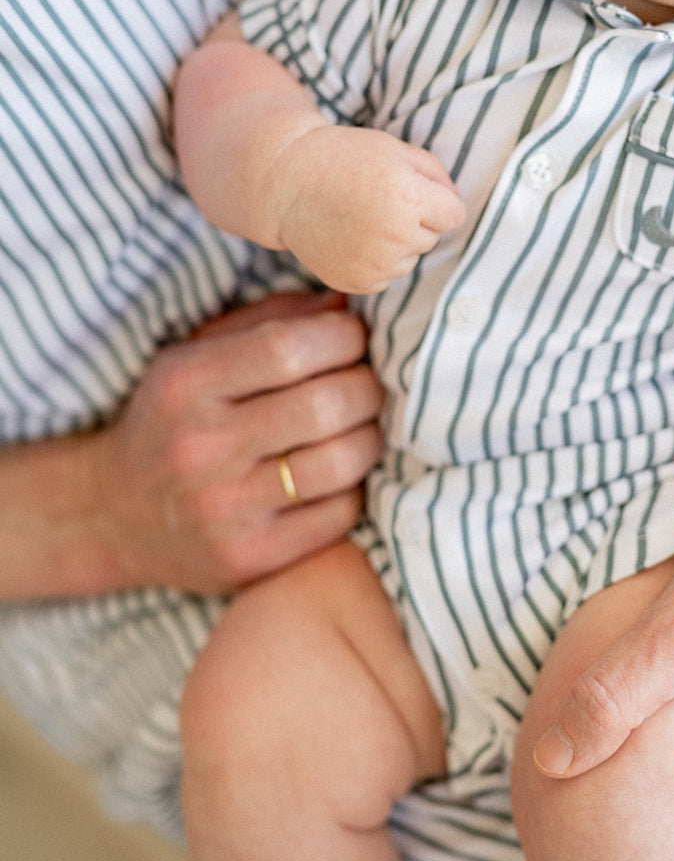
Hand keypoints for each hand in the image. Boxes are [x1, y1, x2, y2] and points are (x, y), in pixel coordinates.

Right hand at [89, 290, 384, 591]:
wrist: (116, 515)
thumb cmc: (175, 419)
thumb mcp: (197, 356)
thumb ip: (271, 321)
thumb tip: (346, 302)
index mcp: (186, 384)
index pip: (290, 348)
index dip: (343, 337)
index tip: (354, 337)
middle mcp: (201, 447)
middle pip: (326, 404)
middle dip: (367, 384)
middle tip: (367, 381)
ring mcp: (225, 509)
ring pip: (342, 461)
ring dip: (370, 435)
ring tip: (361, 424)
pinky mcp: (251, 558)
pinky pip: (340, 514)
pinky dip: (354, 487)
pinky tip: (338, 474)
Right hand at [276, 126, 465, 293]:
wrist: (287, 183)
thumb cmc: (345, 157)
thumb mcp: (395, 149)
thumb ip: (436, 174)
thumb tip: (456, 205)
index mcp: (408, 198)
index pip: (455, 215)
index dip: (437, 200)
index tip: (413, 190)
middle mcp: (394, 236)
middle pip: (432, 237)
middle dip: (416, 220)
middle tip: (379, 200)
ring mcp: (374, 264)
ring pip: (411, 259)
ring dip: (397, 243)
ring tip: (363, 218)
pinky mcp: (358, 283)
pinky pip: (387, 276)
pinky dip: (376, 261)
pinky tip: (352, 238)